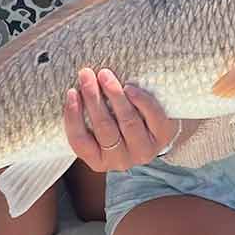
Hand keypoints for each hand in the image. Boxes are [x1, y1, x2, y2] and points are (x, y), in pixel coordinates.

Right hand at [63, 68, 178, 171]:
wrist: (155, 130)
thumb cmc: (118, 123)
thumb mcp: (101, 125)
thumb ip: (89, 113)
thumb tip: (78, 82)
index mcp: (98, 160)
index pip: (80, 142)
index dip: (73, 117)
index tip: (71, 91)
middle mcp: (120, 160)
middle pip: (104, 128)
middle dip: (93, 98)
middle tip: (86, 75)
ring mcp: (143, 150)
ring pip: (127, 122)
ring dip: (114, 95)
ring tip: (105, 75)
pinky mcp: (163, 136)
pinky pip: (152, 117)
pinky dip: (140, 101)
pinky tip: (130, 87)